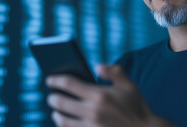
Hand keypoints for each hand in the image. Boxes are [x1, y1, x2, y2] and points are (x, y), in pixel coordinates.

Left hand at [46, 64, 175, 126]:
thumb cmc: (136, 106)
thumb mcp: (129, 85)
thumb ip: (113, 71)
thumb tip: (96, 66)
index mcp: (100, 94)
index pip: (69, 83)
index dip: (56, 80)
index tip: (49, 79)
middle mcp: (93, 111)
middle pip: (61, 102)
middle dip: (53, 98)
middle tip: (51, 97)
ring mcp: (91, 126)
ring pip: (63, 120)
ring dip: (56, 114)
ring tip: (56, 111)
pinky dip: (65, 126)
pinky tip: (65, 123)